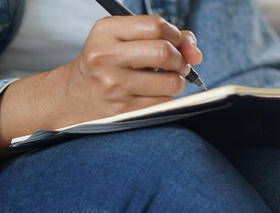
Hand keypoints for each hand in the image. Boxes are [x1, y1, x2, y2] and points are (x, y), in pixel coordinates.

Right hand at [0, 16, 202, 156]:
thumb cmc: (106, 64)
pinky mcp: (122, 109)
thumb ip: (164, 37)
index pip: (156, 26)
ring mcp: (113, 84)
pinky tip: (153, 93)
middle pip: (165, 52)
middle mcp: (105, 56)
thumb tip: (195, 52)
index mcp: (106, 31)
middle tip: (176, 65)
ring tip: (166, 80)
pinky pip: (163, 102)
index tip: (175, 43)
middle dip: (180, 60)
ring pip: (170, 82)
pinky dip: (166, 97)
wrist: (72, 96)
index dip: (175, 36)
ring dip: (177, 82)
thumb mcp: (124, 40)